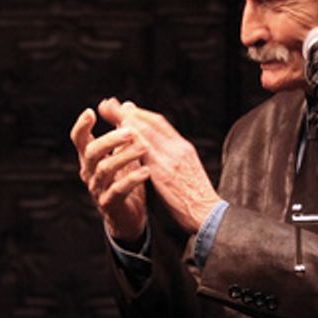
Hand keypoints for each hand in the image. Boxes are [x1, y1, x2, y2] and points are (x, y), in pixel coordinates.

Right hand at [70, 106, 149, 242]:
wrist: (128, 217)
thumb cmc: (124, 181)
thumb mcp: (123, 154)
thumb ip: (123, 132)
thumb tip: (126, 104)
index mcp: (90, 159)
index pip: (79, 140)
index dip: (82, 126)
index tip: (91, 112)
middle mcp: (89, 172)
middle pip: (91, 152)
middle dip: (110, 139)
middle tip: (131, 131)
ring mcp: (97, 189)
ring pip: (105, 169)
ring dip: (125, 156)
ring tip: (144, 148)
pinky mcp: (109, 204)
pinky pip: (118, 190)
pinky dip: (132, 179)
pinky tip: (146, 171)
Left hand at [97, 98, 217, 233]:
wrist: (209, 214)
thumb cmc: (197, 198)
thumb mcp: (186, 172)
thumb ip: (173, 158)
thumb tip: (158, 150)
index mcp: (184, 148)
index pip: (160, 124)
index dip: (140, 113)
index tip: (125, 106)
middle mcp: (179, 149)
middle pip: (151, 122)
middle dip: (129, 111)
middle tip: (109, 103)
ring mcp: (172, 159)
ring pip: (147, 132)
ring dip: (126, 120)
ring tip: (109, 112)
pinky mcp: (164, 173)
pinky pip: (146, 151)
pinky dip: (132, 140)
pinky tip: (119, 135)